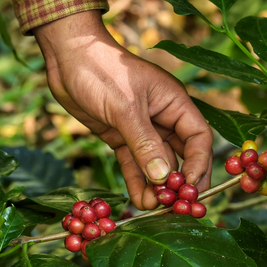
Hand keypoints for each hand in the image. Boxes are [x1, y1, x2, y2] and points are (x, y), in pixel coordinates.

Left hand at [34, 11, 212, 209]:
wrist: (67, 58)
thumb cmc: (101, 71)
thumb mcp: (125, 107)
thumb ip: (145, 143)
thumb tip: (165, 177)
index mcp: (173, 102)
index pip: (198, 138)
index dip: (199, 164)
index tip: (190, 189)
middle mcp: (162, 117)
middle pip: (181, 154)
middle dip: (180, 181)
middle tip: (177, 206)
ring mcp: (140, 128)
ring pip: (155, 163)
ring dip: (156, 186)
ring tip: (153, 208)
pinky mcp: (119, 135)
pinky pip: (133, 163)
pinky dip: (136, 181)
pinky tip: (138, 200)